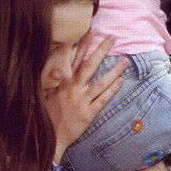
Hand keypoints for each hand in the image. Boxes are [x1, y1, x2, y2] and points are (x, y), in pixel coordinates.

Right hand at [45, 36, 125, 156]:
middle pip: (90, 66)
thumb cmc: (47, 115)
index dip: (83, 45)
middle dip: (102, 50)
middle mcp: (72, 89)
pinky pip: (103, 99)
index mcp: (62, 83)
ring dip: (114, 70)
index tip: (92, 31)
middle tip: (113, 38)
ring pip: (101, 82)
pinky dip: (112, 90)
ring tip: (125, 60)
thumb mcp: (44, 95)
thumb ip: (53, 80)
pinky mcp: (88, 113)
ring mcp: (82, 101)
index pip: (75, 59)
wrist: (50, 138)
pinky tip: (121, 81)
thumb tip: (59, 67)